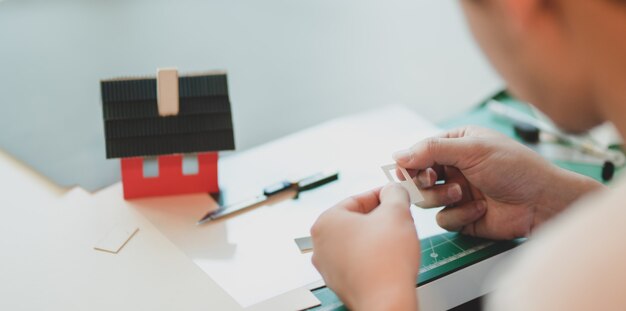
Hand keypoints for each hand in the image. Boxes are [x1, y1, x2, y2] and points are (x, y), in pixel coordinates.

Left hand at [311, 184, 418, 310]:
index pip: (358, 199)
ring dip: (379, 236)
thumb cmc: (386, 261)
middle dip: (381, 217)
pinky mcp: (340, 282)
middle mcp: (320, 243)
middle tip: (401, 217)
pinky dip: (374, 255)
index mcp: (326, 222)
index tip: (397, 195)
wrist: (387, 302)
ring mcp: (328, 265)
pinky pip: (358, 260)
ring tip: (399, 238)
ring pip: (358, 240)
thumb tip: (394, 189)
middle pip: (356, 220)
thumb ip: (395, 193)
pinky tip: (391, 258)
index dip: (383, 195)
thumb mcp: (397, 212)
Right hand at [393, 126, 602, 239]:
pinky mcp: (463, 217)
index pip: (420, 153)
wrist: (541, 202)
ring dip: (443, 197)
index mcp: (456, 145)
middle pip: (418, 178)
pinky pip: (443, 220)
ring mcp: (457, 193)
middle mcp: (454, 168)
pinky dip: (460, 215)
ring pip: (427, 200)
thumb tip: (398, 154)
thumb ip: (432, 150)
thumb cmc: (515, 168)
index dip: (411, 163)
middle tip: (432, 180)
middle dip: (425, 182)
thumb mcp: (472, 150)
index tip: (406, 171)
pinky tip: (480, 209)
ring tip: (462, 193)